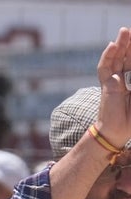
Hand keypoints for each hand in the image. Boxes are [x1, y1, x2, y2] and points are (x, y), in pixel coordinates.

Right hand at [95, 27, 130, 146]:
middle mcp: (122, 80)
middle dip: (130, 44)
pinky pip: (104, 68)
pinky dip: (107, 57)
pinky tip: (112, 46)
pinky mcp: (106, 85)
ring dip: (120, 45)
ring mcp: (113, 82)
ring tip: (124, 32)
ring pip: (116, 59)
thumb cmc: (130, 119)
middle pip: (126, 57)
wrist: (116, 133)